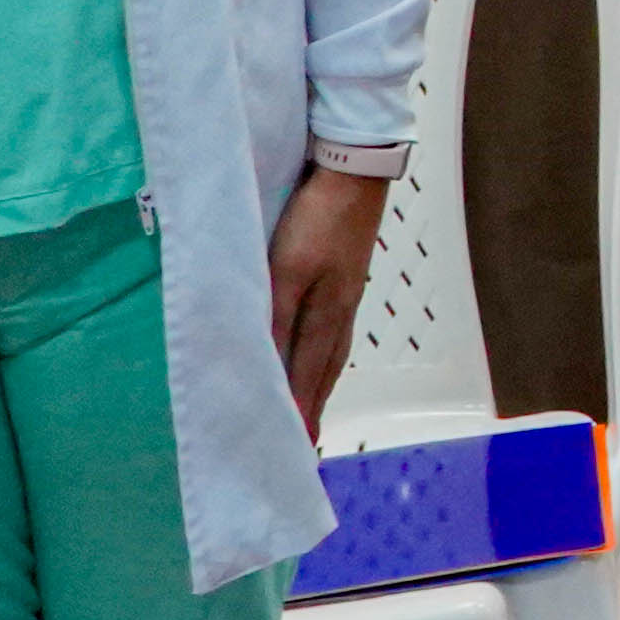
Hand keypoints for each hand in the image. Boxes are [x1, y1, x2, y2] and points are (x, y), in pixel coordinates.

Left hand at [270, 167, 390, 428]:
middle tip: (307, 441)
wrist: (355, 173)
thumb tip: (264, 366)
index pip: (308, 374)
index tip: (293, 445)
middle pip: (326, 370)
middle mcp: (343, 310)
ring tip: (314, 407)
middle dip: (314, 406)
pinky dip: (327, 356)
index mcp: (328, 313)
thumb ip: (275, 319)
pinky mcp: (348, 278)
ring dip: (320, 384)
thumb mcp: (287, 271)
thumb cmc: (317, 220)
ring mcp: (349, 293)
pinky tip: (324, 354)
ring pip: (333, 352)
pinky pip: (336, 332)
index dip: (299, 410)